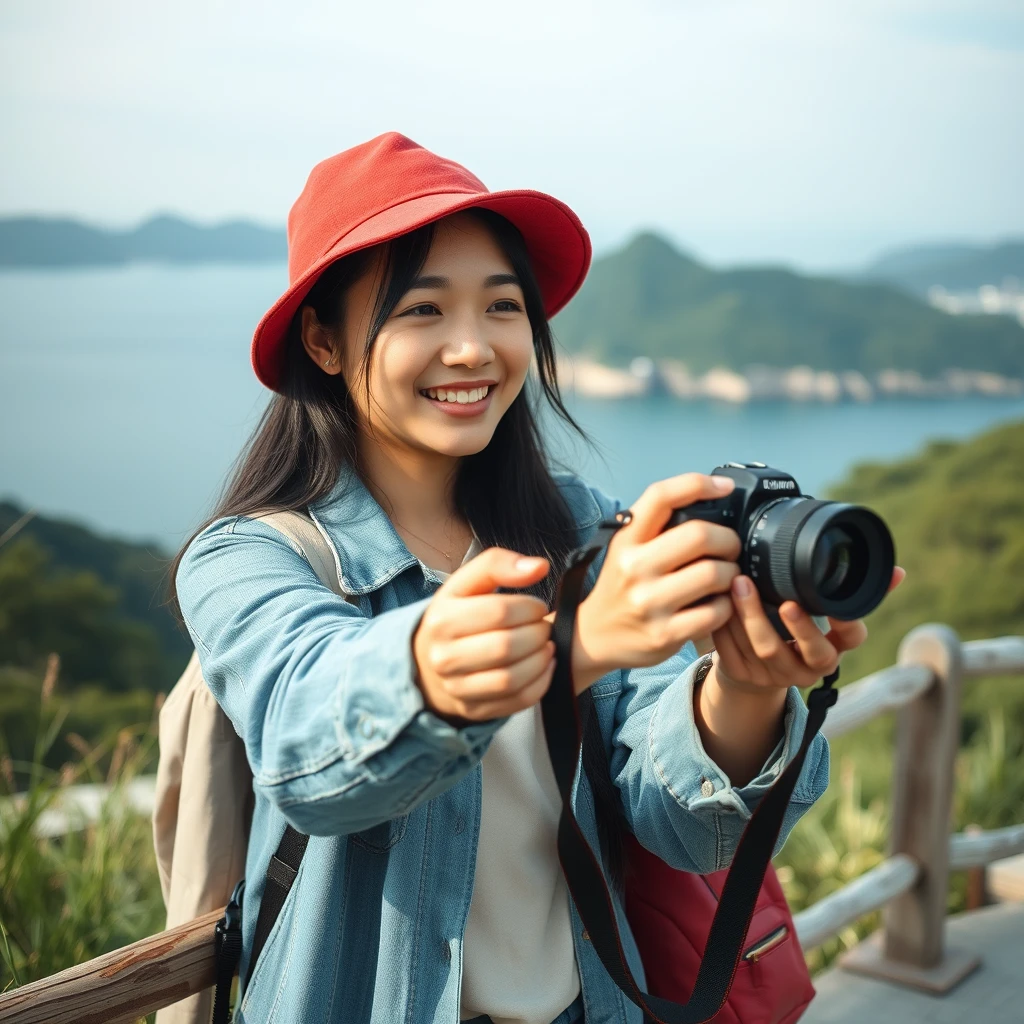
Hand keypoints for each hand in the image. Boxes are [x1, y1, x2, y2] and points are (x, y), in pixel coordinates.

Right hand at [412, 548, 554, 723]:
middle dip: (537, 634)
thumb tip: (539, 566)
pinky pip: (517, 701)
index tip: (537, 607)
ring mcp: (457, 688)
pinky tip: (544, 667)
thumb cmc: (458, 615)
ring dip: (541, 660)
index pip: (499, 612)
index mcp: (442, 619)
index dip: (529, 608)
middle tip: (544, 627)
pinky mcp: (474, 710)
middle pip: (506, 647)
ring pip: (511, 678)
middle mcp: (444, 657)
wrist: (430, 662)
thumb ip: (499, 565)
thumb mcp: (467, 583)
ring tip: (546, 646)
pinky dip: (541, 683)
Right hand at [569, 473, 741, 691]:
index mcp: (627, 539)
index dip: (698, 484)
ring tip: (725, 577)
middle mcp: (634, 567)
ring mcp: (649, 602)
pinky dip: (728, 605)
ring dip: (732, 573)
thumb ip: (657, 528)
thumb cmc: (620, 587)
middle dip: (728, 540)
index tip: (724, 487)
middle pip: (700, 535)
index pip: (661, 496)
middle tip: (729, 548)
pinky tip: (717, 604)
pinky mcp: (665, 634)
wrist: (594, 636)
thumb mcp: (626, 549)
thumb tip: (710, 503)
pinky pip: (717, 611)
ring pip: (715, 574)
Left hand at [710, 566, 906, 693]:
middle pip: (808, 649)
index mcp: (834, 647)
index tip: (834, 604)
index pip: (851, 637)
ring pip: (765, 648)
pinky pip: (733, 651)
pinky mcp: (745, 676)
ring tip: (739, 584)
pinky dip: (725, 624)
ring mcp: (776, 674)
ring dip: (751, 615)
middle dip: (797, 624)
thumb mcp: (826, 617)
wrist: (756, 674)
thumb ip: (852, 592)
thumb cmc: (795, 634)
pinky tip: (719, 602)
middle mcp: (809, 666)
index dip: (846, 623)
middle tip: (783, 599)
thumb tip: (897, 571)